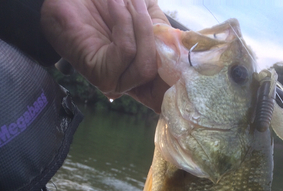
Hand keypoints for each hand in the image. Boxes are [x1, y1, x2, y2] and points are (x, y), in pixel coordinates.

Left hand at [41, 0, 169, 111]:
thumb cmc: (102, 6)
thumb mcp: (140, 13)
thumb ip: (158, 27)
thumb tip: (177, 40)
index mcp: (138, 71)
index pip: (163, 90)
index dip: (174, 77)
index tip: (182, 55)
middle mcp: (127, 84)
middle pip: (156, 71)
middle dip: (150, 31)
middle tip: (138, 2)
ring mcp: (114, 83)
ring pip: (145, 66)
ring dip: (138, 24)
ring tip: (126, 0)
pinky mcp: (101, 76)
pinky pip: (126, 51)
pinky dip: (123, 22)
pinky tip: (115, 4)